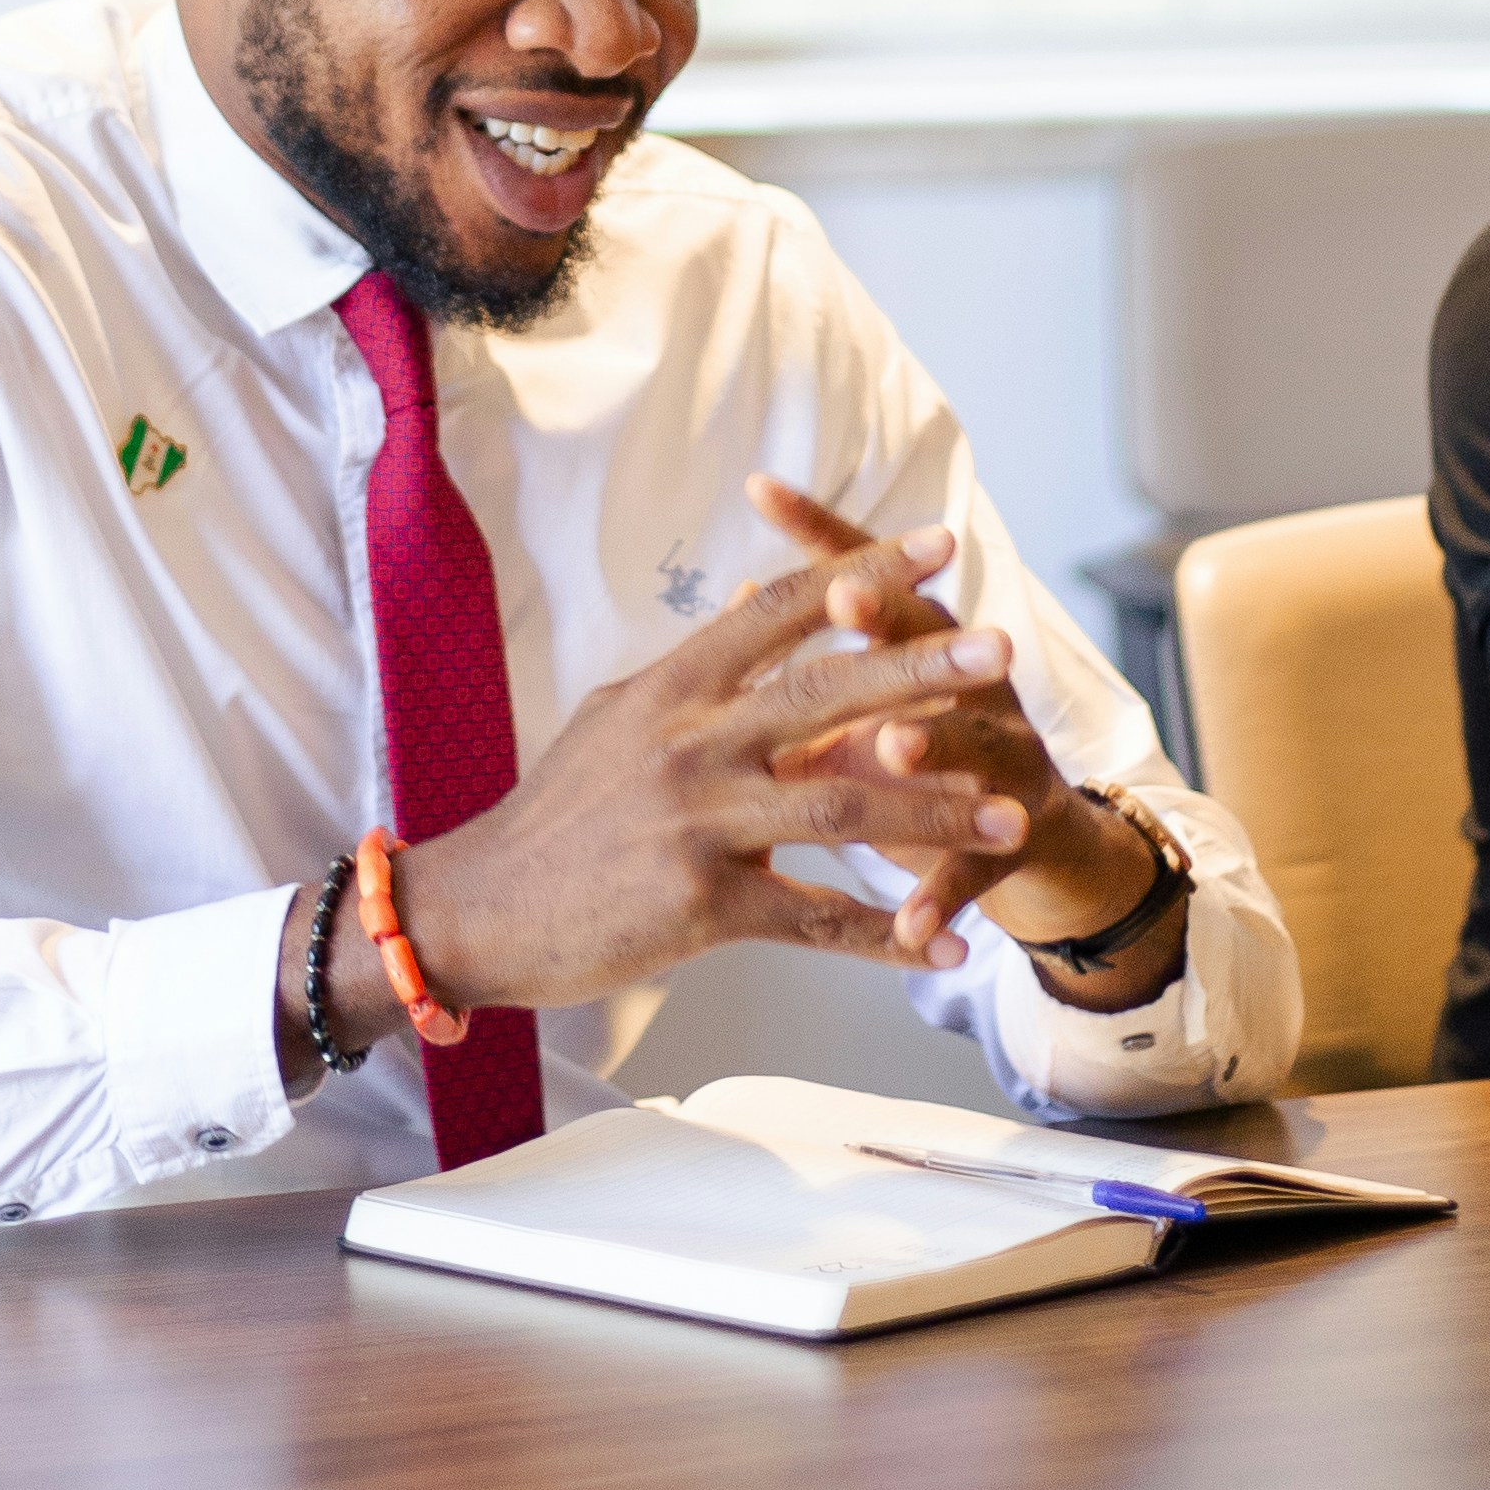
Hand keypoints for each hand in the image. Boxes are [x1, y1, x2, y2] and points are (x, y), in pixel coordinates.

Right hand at [365, 528, 1032, 1029]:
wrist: (477, 909)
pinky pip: (815, 918)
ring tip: (1012, 815)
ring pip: (841, 810)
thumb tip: (750, 605)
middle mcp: (689, 742)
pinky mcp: (701, 906)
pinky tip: (942, 944)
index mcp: (674, 686)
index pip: (781, 609)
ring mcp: (697, 823)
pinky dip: (885, 935)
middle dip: (922, 668)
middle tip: (1000, 650)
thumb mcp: (619, 718)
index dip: (863, 572)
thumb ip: (696, 671)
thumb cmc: (558, 813)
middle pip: (826, 693)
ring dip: (935, 813)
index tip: (936, 544)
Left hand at [742, 476, 1174, 989]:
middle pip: (932, 642)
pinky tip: (908, 928)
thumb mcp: (866, 717)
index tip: (762, 490)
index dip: (820, 534)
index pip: (870, 576)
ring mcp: (1007, 760)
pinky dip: (940, 894)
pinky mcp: (1022, 839)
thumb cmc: (926, 769)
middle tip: (846, 599)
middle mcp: (976, 687)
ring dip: (931, 743)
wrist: (1036, 851)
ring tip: (890, 747)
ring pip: (974, 742)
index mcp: (926, 650)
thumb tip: (739, 597)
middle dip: (888, 618)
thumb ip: (811, 668)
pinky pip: (979, 868)